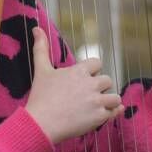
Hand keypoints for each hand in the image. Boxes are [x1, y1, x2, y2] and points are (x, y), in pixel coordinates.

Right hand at [25, 27, 123, 143]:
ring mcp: (97, 101)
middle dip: (100, 87)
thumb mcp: (41, 70)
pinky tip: (110, 112)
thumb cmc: (40, 96)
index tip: (84, 79)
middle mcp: (91, 84)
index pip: (97, 63)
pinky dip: (114, 112)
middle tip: (88, 95)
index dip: (92, 71)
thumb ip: (41, 48)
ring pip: (115, 97)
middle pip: (107, 80)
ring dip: (108, 100)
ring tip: (97, 106)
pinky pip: (115, 112)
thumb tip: (37, 28)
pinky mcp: (99, 117)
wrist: (40, 124)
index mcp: (79, 71)